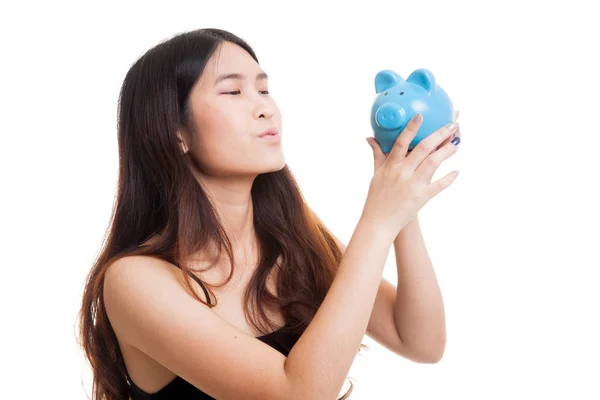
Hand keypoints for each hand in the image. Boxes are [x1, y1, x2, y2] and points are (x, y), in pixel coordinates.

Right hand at [361, 113, 460, 238]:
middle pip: (422, 150)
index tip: (420, 115)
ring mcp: (413, 185)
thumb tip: (370, 138)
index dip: (410, 128)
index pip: (400, 142)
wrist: (380, 222)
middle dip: (439, 135)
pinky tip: (456, 171)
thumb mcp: (376, 173)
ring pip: (433, 164)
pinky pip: (438, 186)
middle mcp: (402, 173)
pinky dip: (448, 178)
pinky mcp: (422, 198)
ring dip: (447, 152)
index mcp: (391, 166)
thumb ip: (377, 154)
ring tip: (457, 142)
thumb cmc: (377, 197)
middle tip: (452, 125)